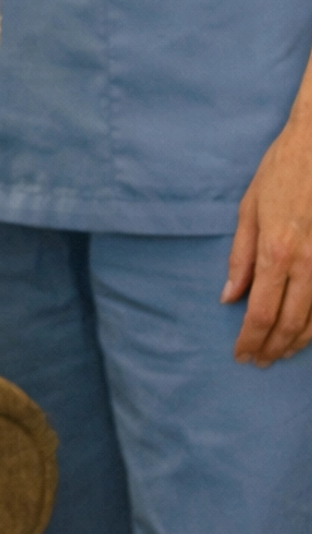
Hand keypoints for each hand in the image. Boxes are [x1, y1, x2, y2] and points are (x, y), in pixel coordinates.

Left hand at [223, 107, 311, 363]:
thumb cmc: (280, 172)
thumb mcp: (248, 208)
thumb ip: (240, 257)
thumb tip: (230, 297)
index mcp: (276, 251)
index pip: (260, 313)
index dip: (250, 340)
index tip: (241, 354)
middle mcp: (307, 265)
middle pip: (290, 324)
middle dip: (272, 348)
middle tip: (258, 361)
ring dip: (297, 343)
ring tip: (279, 353)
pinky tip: (307, 333)